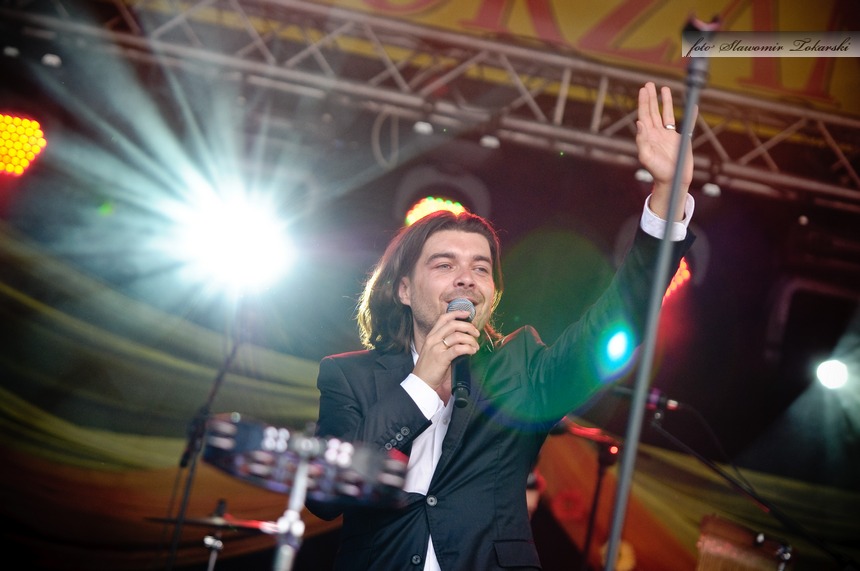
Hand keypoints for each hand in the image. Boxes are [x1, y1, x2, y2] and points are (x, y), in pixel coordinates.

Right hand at [413, 311, 479, 396]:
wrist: (421, 382)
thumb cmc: (429, 368)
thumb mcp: (433, 350)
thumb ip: (444, 342)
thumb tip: (462, 338)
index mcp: (431, 336)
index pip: (444, 319)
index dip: (456, 313)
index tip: (467, 314)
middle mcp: (433, 340)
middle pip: (453, 324)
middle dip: (468, 327)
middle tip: (475, 333)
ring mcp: (436, 348)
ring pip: (458, 336)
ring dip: (470, 339)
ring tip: (475, 346)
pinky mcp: (441, 358)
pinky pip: (458, 348)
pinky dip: (468, 348)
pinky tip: (472, 351)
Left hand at [636, 82, 696, 220]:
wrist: (672, 181)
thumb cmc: (657, 171)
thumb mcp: (646, 157)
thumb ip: (642, 140)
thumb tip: (639, 123)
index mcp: (648, 136)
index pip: (645, 115)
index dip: (644, 102)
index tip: (643, 90)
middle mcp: (658, 133)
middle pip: (654, 111)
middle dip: (651, 98)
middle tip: (649, 84)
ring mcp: (669, 136)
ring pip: (667, 114)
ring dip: (665, 102)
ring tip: (664, 89)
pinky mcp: (681, 140)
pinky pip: (687, 125)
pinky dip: (691, 115)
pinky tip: (692, 105)